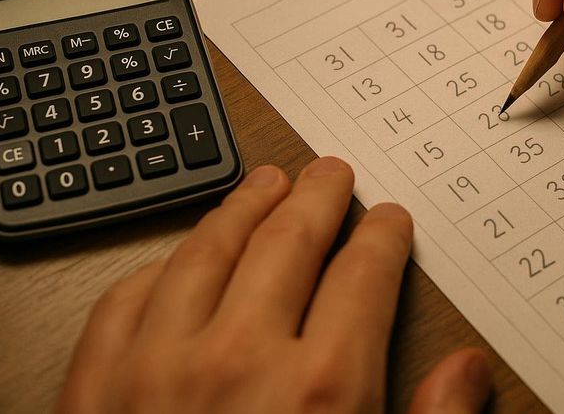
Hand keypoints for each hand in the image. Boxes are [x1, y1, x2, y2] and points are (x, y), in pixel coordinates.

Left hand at [57, 158, 491, 413]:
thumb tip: (469, 370)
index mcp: (323, 387)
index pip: (364, 274)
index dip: (381, 236)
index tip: (388, 218)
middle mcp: (241, 358)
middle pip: (289, 241)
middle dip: (318, 198)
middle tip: (331, 173)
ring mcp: (158, 368)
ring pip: (207, 250)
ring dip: (241, 207)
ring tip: (265, 181)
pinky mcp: (94, 392)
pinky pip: (125, 300)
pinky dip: (159, 267)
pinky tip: (177, 258)